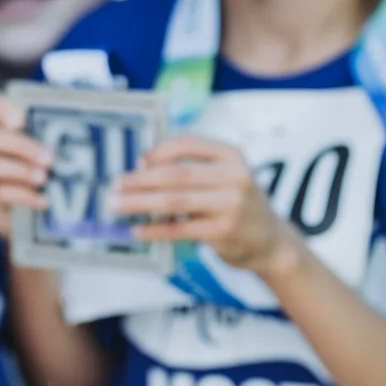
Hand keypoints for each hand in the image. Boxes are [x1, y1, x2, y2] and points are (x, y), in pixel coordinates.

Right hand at [0, 89, 48, 240]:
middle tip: (49, 157)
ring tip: (44, 178)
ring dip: (18, 170)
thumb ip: (59, 137)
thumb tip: (87, 133)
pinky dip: (23, 196)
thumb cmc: (49, 172)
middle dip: (21, 145)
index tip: (20, 119)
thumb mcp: (54, 150)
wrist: (39, 218)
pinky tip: (44, 200)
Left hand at [110, 135, 296, 278]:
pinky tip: (138, 229)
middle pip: (176, 174)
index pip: (188, 143)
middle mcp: (234, 176)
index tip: (137, 162)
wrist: (271, 242)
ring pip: (174, 201)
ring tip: (116, 205)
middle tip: (114, 185)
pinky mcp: (223, 232)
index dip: (157, 151)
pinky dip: (155, 229)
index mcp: (232, 155)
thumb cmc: (239, 205)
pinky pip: (180, 228)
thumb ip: (193, 168)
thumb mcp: (226, 177)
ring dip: (140, 203)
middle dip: (140, 180)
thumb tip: (142, 168)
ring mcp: (230, 205)